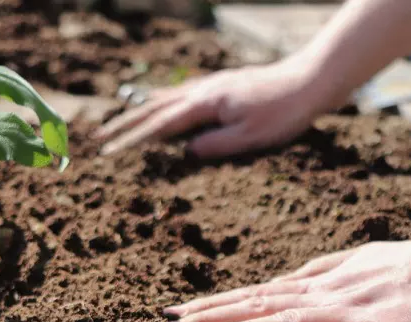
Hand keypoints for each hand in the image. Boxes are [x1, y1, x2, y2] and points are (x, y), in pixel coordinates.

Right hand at [95, 59, 323, 157]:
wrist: (309, 80)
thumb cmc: (284, 112)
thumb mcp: (250, 137)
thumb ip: (215, 145)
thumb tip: (187, 152)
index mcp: (206, 104)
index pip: (160, 126)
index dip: (133, 140)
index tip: (110, 153)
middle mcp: (203, 91)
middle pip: (155, 108)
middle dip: (126, 124)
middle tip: (101, 138)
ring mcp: (212, 85)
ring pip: (166, 98)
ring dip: (140, 112)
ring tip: (120, 123)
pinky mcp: (222, 85)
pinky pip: (182, 93)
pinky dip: (163, 101)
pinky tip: (161, 104)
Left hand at [164, 236, 410, 321]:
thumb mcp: (358, 262)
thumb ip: (321, 271)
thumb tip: (284, 280)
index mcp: (320, 283)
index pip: (258, 295)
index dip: (217, 303)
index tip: (180, 311)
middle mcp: (325, 295)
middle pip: (259, 306)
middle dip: (212, 315)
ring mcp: (349, 313)